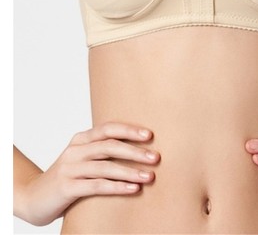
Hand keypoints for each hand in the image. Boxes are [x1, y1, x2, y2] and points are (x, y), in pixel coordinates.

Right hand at [19, 122, 160, 225]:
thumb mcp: (82, 160)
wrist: (32, 198)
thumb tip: (139, 149)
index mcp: (81, 139)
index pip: (108, 128)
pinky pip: (96, 186)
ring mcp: (70, 168)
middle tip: (156, 157)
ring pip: (105, 166)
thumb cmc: (67, 178)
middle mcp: (75, 150)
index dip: (130, 130)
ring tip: (149, 177)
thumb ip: (102, 152)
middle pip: (110, 146)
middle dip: (136, 151)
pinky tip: (133, 189)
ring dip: (130, 171)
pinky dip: (117, 187)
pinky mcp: (66, 187)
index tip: (150, 135)